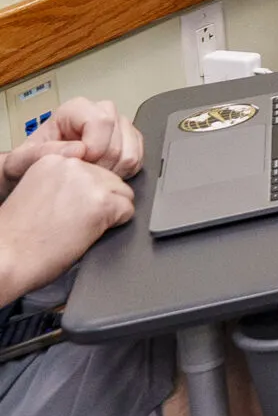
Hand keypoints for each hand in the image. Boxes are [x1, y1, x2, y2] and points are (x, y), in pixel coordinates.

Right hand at [0, 154, 134, 299]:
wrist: (6, 256)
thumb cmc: (17, 234)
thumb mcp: (38, 192)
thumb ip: (65, 182)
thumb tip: (92, 186)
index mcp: (54, 159)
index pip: (92, 168)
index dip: (86, 192)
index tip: (70, 206)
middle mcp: (73, 165)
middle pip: (112, 179)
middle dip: (100, 201)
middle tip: (75, 221)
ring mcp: (90, 182)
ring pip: (123, 194)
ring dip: (109, 212)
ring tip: (79, 227)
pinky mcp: (102, 203)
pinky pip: (127, 211)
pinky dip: (115, 225)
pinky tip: (89, 233)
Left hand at [5, 98, 141, 187]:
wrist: (41, 172)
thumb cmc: (32, 162)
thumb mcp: (24, 159)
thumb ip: (45, 152)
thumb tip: (77, 149)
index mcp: (76, 109)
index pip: (102, 121)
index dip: (95, 147)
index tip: (81, 162)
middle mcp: (101, 112)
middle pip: (118, 140)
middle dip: (101, 164)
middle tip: (83, 173)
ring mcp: (119, 126)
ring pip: (131, 152)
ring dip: (112, 171)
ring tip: (92, 175)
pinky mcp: (130, 141)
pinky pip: (138, 160)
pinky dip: (123, 173)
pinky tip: (104, 174)